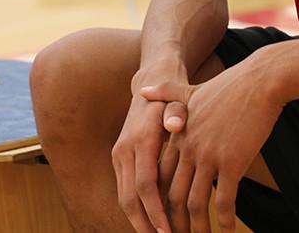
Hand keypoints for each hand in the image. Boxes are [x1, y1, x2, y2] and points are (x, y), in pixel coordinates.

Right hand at [111, 84, 188, 231]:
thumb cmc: (173, 96)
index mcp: (141, 139)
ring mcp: (119, 154)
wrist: (151, 82)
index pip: (145, 185)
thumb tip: (175, 125)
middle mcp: (125, 149)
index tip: (168, 232)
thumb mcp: (178, 100)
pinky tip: (151, 223)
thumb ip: (178, 113)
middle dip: (145, 225)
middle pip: (130, 197)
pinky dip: (136, 209)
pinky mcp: (119, 158)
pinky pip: (125, 190)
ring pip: (124, 197)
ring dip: (139, 221)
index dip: (155, 211)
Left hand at [141, 60, 283, 232]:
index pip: (159, 177)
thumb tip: (142, 89)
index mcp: (178, 134)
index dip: (157, 202)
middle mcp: (189, 147)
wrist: (259, 81)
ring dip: (197, 229)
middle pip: (172, 196)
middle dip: (172, 224)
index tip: (158, 220)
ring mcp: (209, 155)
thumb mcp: (192, 89)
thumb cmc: (229, 86)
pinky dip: (224, 222)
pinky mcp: (232, 162)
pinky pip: (224, 201)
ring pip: (196, 204)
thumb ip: (167, 93)